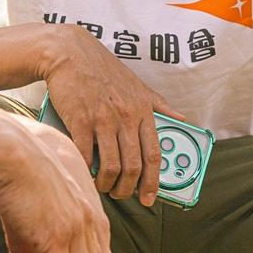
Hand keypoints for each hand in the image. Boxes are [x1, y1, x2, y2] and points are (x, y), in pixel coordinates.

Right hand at [42, 25, 184, 206]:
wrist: (70, 53)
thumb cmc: (103, 70)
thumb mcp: (138, 85)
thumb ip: (160, 105)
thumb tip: (182, 119)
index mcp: (143, 110)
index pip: (154, 155)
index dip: (153, 182)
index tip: (149, 198)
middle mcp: (126, 116)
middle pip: (133, 166)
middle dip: (127, 189)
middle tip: (121, 194)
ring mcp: (102, 119)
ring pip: (110, 166)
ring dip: (106, 184)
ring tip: (102, 186)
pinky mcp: (79, 121)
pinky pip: (85, 155)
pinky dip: (85, 170)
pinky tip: (84, 173)